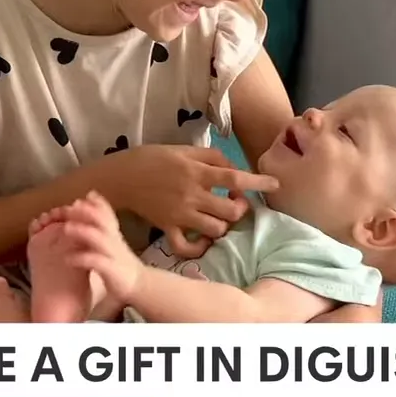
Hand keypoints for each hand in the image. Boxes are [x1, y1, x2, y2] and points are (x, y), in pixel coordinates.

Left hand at [55, 192, 144, 300]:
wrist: (139, 287)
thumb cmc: (119, 263)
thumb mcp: (112, 241)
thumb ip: (101, 223)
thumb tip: (91, 197)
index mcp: (113, 234)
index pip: (107, 213)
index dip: (95, 204)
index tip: (80, 198)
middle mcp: (115, 241)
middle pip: (103, 221)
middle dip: (86, 212)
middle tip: (69, 208)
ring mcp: (114, 255)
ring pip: (100, 239)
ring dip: (82, 231)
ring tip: (65, 228)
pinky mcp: (112, 270)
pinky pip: (97, 262)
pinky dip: (82, 258)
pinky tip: (68, 258)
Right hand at [102, 145, 278, 255]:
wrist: (120, 177)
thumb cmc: (152, 158)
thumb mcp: (183, 149)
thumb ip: (211, 157)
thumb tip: (235, 169)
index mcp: (196, 171)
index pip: (235, 178)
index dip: (258, 182)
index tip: (275, 184)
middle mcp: (191, 195)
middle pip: (230, 210)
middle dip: (241, 208)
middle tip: (235, 203)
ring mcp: (179, 214)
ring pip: (215, 229)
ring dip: (224, 226)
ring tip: (220, 219)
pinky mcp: (167, 228)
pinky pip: (186, 247)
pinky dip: (198, 247)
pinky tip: (202, 239)